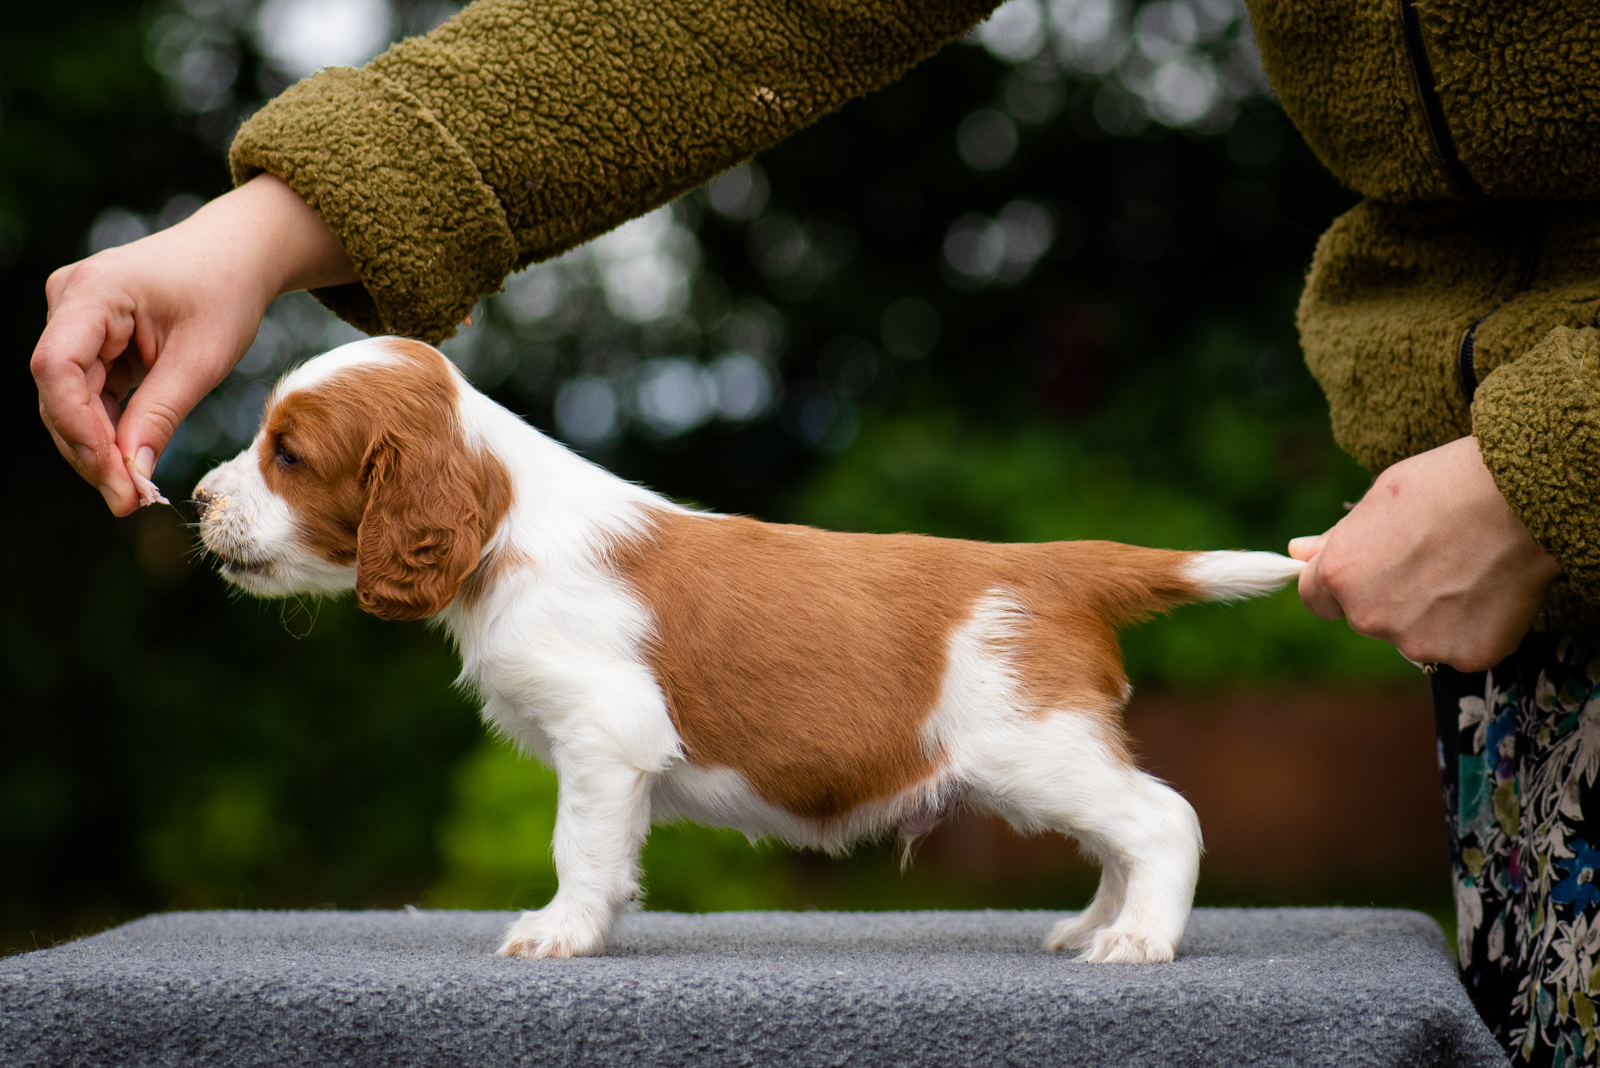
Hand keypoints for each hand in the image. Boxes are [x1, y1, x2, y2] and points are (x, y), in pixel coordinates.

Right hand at [30, 175, 356, 514]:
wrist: (237, 255)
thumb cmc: (226, 293)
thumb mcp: (202, 359)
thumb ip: (161, 414)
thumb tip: (132, 475)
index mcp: (94, 291)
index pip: (56, 367)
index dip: (77, 427)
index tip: (113, 474)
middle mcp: (70, 300)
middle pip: (59, 390)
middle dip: (90, 450)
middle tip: (127, 502)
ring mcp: (74, 319)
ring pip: (69, 398)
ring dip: (98, 448)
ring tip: (133, 494)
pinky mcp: (90, 338)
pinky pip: (88, 393)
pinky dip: (108, 430)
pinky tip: (131, 467)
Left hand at [1289, 436, 1559, 672]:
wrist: (1523, 497)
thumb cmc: (1447, 485)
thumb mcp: (1379, 499)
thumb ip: (1336, 538)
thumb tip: (1296, 552)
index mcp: (1340, 576)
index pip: (1318, 599)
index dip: (1344, 584)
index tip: (1372, 569)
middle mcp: (1370, 616)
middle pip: (1367, 617)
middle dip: (1390, 596)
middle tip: (1433, 558)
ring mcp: (1418, 641)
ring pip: (1414, 635)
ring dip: (1432, 615)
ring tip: (1467, 569)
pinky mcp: (1466, 655)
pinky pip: (1460, 646)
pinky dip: (1474, 627)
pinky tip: (1490, 590)